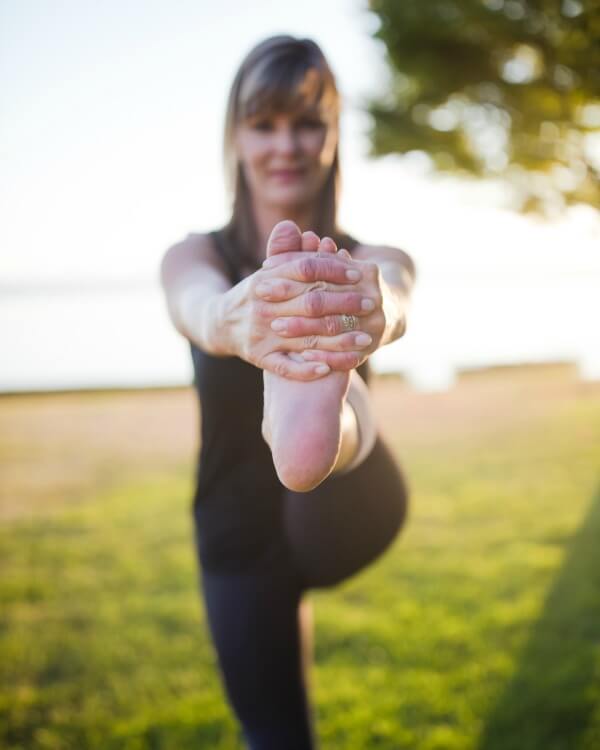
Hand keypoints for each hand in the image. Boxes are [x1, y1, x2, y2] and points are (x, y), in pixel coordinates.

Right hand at [222, 251, 374, 379]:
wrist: (222, 324)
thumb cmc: (257, 293)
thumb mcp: (266, 270)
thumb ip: (283, 249)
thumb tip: (291, 225)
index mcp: (266, 280)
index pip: (305, 270)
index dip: (333, 270)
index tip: (358, 273)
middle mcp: (264, 306)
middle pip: (311, 304)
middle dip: (344, 304)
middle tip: (370, 304)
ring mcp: (262, 334)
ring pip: (305, 339)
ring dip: (338, 341)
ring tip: (365, 340)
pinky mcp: (260, 358)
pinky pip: (287, 367)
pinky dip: (307, 369)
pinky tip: (330, 368)